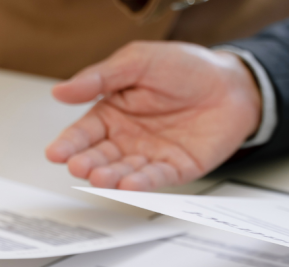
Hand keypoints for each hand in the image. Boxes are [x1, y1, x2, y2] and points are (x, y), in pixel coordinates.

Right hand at [46, 41, 261, 189]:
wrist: (232, 82)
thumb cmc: (186, 68)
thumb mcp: (138, 61)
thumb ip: (101, 78)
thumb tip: (61, 90)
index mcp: (112, 112)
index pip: (84, 132)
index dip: (69, 143)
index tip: (56, 152)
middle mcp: (127, 138)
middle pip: (100, 156)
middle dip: (87, 164)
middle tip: (79, 166)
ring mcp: (150, 155)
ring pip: (124, 171)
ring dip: (111, 177)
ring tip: (101, 177)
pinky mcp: (175, 168)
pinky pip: (155, 178)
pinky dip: (142, 183)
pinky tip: (129, 183)